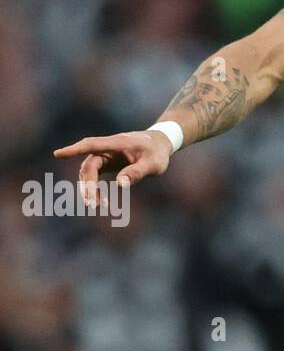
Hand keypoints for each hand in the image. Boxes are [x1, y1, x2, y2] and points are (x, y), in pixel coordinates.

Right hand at [53, 130, 174, 207]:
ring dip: (89, 189)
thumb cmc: (157, 152)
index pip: (91, 145)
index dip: (74, 150)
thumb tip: (120, 185)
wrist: (160, 144)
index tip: (57, 154)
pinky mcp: (107, 164)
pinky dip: (94, 188)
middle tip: (92, 205)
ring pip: (89, 172)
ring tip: (96, 206)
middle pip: (89, 165)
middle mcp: (107, 149)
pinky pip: (95, 176)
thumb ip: (137, 173)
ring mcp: (106, 156)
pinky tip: (99, 202)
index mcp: (115, 144)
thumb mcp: (153, 164)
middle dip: (88, 185)